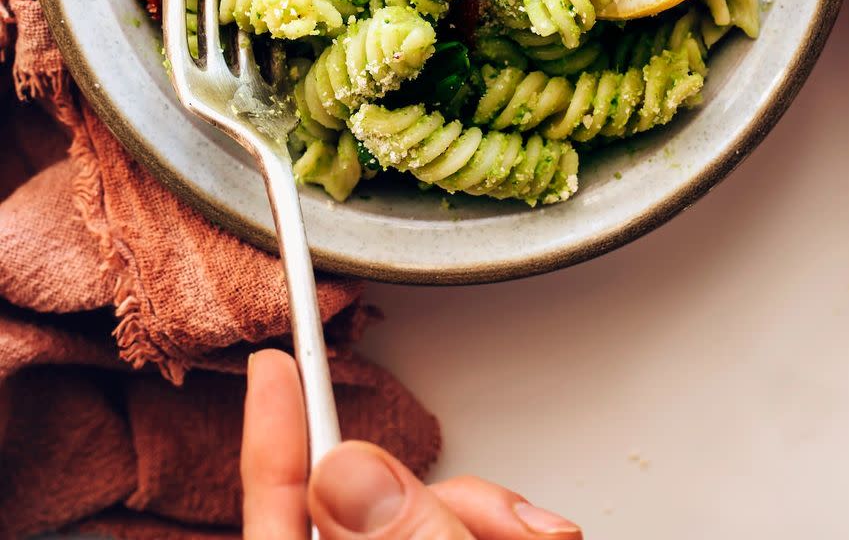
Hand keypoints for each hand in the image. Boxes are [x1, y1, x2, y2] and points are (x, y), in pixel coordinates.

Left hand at [241, 349, 581, 538]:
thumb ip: (405, 539)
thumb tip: (350, 472)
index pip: (280, 510)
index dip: (274, 433)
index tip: (273, 362)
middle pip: (378, 503)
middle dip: (450, 494)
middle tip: (507, 520)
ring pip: (429, 514)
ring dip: (488, 517)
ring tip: (539, 537)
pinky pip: (459, 532)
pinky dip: (500, 532)